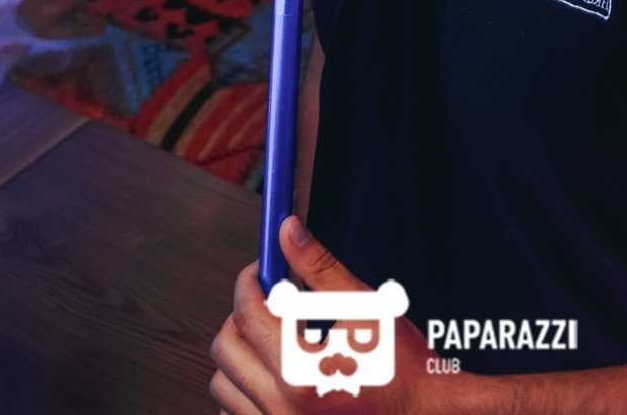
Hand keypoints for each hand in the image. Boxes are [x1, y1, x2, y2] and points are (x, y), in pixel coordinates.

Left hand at [209, 216, 476, 414]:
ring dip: (239, 354)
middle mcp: (282, 408)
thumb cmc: (404, 368)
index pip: (249, 314)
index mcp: (301, 371)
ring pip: (223, 386)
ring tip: (270, 338)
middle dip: (240, 315)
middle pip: (226, 349)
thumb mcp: (365, 307)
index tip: (260, 270)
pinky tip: (270, 377)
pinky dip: (242, 393)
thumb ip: (319, 267)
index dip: (249, 282)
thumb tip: (287, 231)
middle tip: (267, 301)